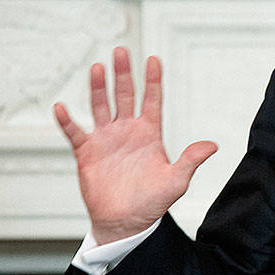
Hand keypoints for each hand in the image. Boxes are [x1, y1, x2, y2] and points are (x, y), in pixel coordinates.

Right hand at [54, 47, 216, 244]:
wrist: (126, 222)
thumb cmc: (153, 202)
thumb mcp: (176, 181)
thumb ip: (191, 160)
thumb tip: (212, 145)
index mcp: (149, 134)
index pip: (152, 100)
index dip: (153, 80)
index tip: (154, 59)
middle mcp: (127, 131)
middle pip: (125, 95)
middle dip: (123, 74)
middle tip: (120, 51)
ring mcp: (106, 139)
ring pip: (100, 106)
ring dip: (98, 88)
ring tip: (98, 68)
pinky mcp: (87, 152)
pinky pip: (75, 132)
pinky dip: (68, 121)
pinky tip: (62, 107)